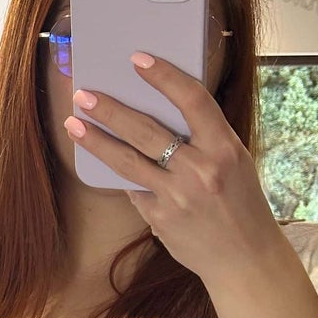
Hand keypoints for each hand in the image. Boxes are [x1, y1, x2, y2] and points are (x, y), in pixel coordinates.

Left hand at [63, 52, 281, 286]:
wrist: (244, 258)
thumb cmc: (242, 204)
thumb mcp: (235, 162)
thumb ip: (205, 139)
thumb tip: (163, 113)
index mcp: (225, 148)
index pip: (192, 101)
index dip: (164, 76)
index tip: (138, 59)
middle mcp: (200, 170)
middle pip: (146, 131)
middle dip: (111, 110)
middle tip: (84, 95)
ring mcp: (177, 197)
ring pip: (127, 162)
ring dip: (96, 141)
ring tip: (73, 124)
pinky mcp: (159, 219)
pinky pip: (134, 190)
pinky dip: (124, 178)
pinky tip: (108, 166)